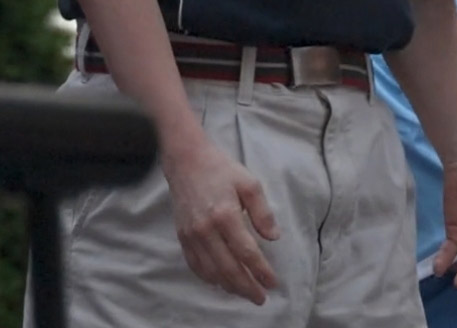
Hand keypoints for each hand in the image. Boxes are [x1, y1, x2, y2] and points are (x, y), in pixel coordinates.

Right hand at [162, 140, 280, 303]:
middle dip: (247, 288)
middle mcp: (206, 229)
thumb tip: (274, 238)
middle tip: (261, 298)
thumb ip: (263, 211)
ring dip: (230, 287)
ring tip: (244, 292)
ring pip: (212, 272)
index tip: (273, 283)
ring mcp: (192, 234)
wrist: (185, 158)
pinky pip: (195, 265)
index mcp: (226, 215)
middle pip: (229, 269)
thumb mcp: (248, 183)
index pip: (246, 253)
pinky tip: (220, 282)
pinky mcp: (182, 235)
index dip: (261, 272)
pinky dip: (209, 278)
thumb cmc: (220, 169)